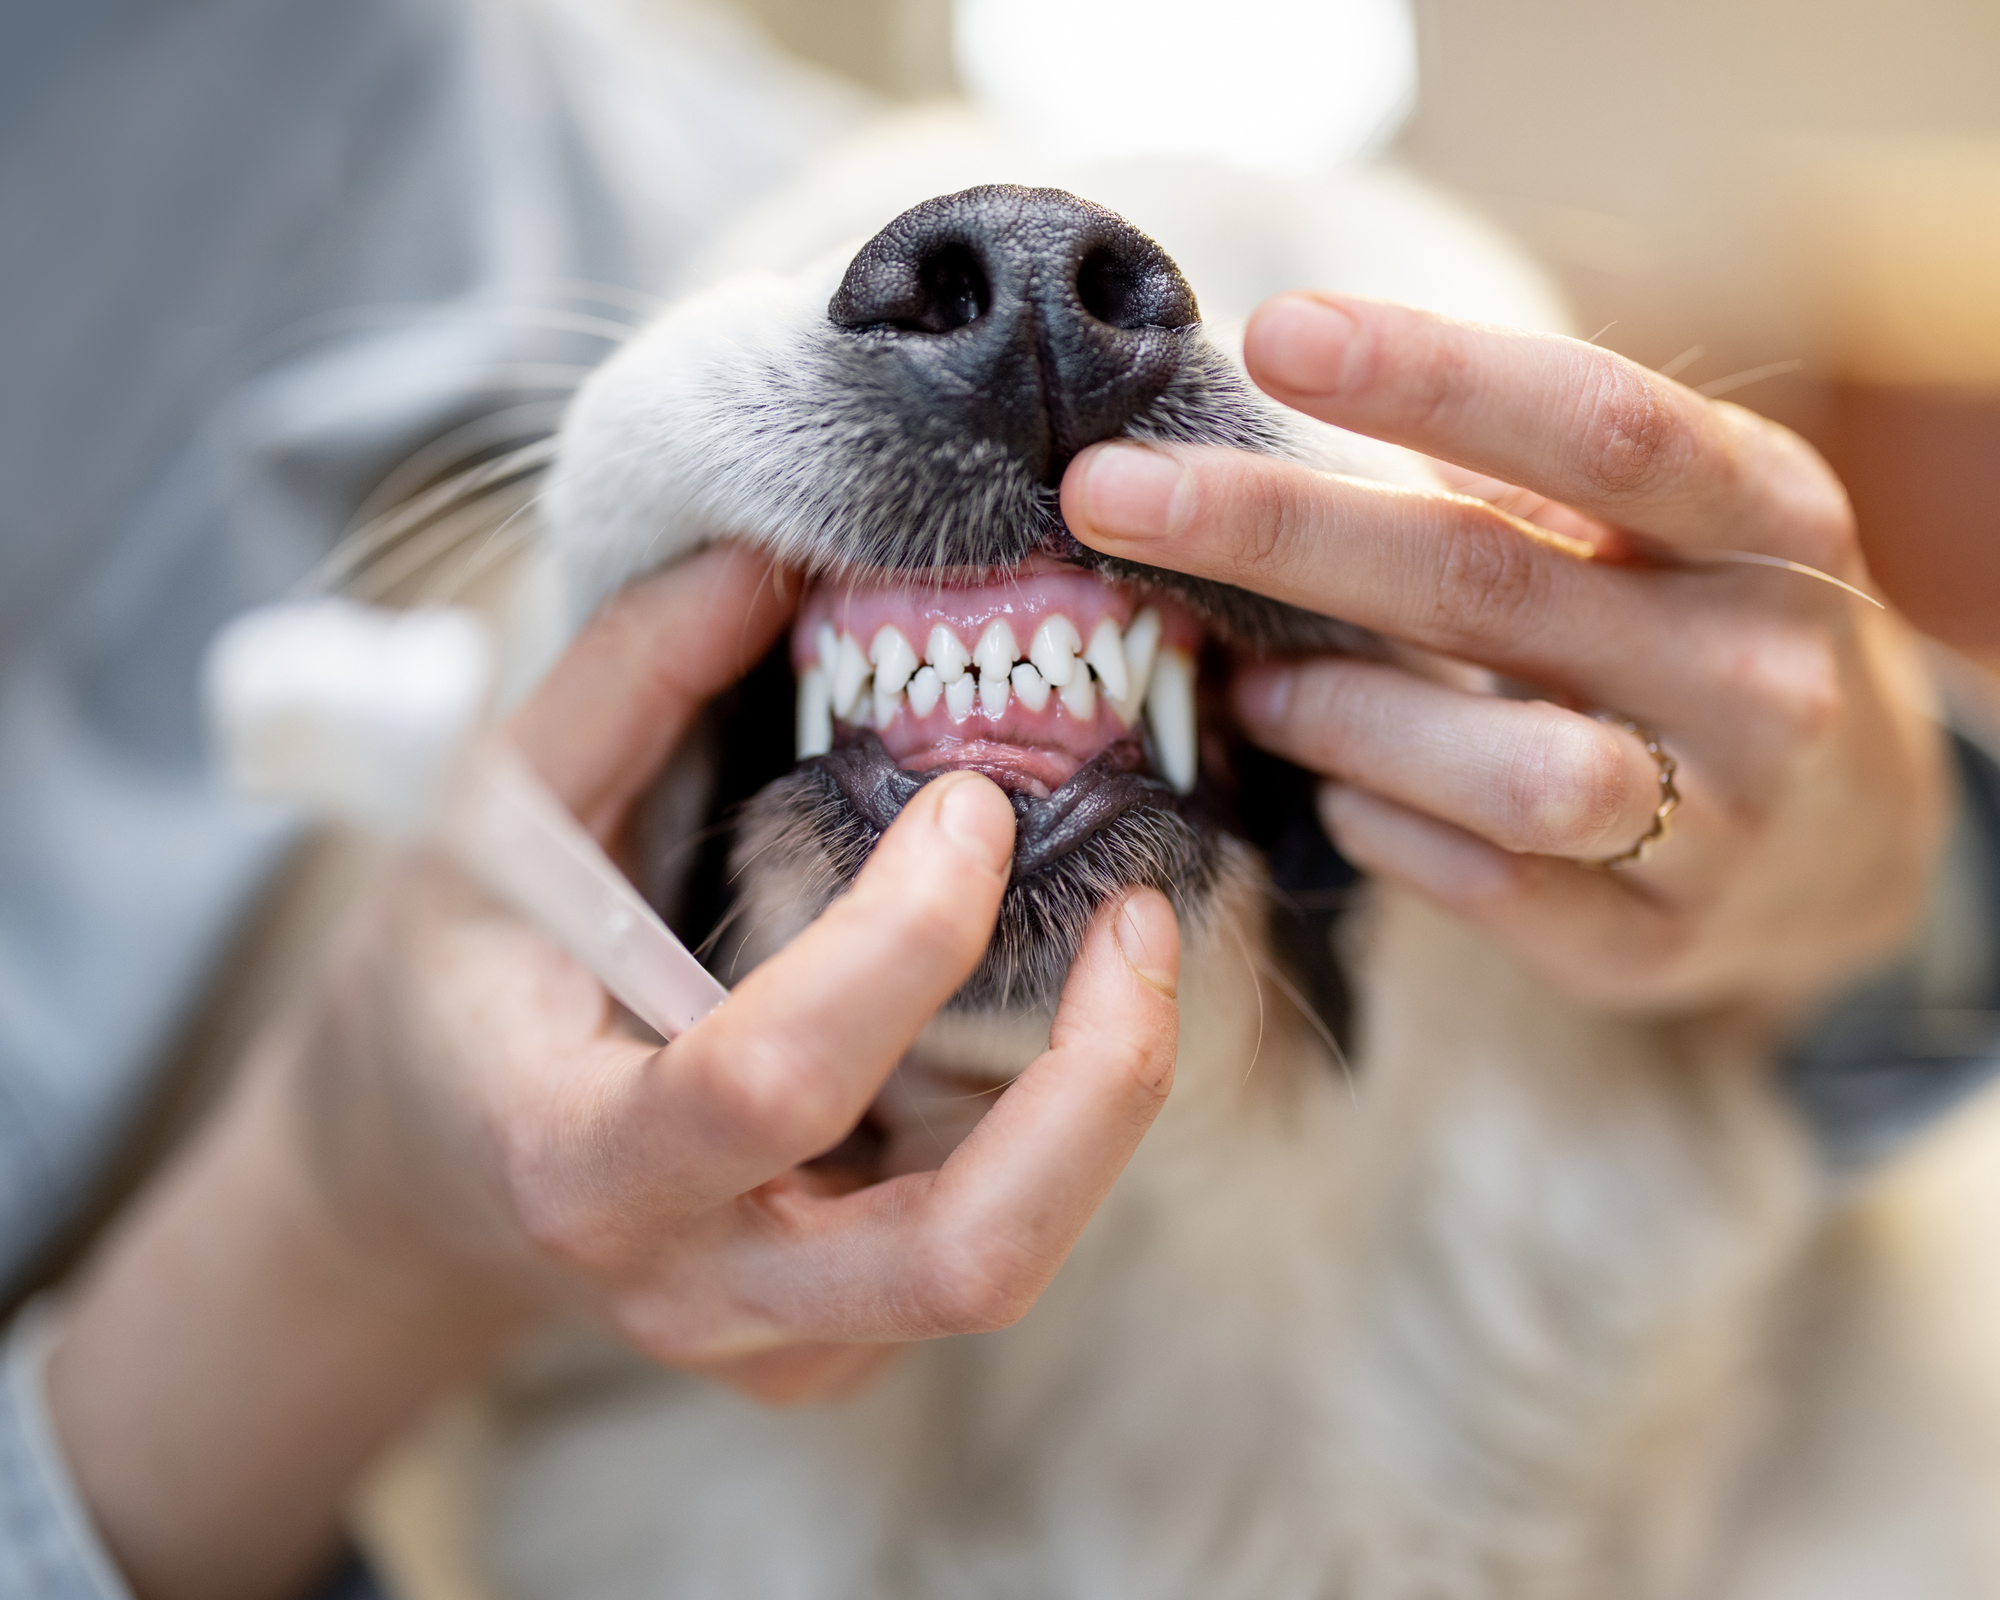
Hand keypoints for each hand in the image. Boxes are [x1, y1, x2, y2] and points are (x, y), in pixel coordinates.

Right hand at [49, 543, 1179, 1599]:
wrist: (425, 1179)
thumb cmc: (453, 988)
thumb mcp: (492, 821)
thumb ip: (624, 683)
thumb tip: (766, 553)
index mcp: (578, 1161)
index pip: (768, 1083)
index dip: (901, 938)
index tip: (971, 803)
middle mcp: (694, 1286)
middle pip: (962, 1258)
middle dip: (1098, 1084)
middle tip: (1142, 917)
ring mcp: (779, 1341)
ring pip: (1005, 1266)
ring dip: (1103, 1103)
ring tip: (1128, 945)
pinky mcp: (837, 1347)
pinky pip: (985, 1248)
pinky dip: (1049, 1128)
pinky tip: (1037, 1016)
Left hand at [1061, 292, 1947, 1023]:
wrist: (1851, 841)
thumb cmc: (1693, 633)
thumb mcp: (1660, 529)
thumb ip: (1514, 481)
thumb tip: (1275, 409)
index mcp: (1769, 518)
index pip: (1598, 427)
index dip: (1433, 375)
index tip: (1272, 333)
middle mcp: (1761, 666)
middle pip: (1490, 583)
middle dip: (1276, 532)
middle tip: (1108, 495)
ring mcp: (1721, 821)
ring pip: (1500, 767)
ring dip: (1335, 715)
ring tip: (1249, 686)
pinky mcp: (1652, 942)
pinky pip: (1482, 885)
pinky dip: (1377, 829)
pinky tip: (1337, 794)